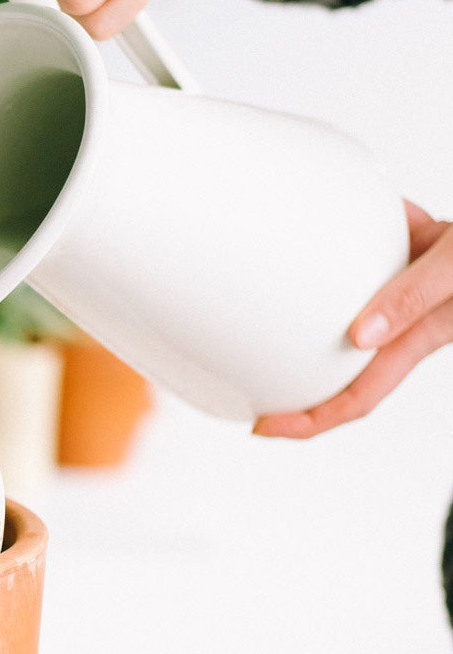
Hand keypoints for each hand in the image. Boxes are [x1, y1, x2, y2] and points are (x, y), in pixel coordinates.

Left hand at [253, 201, 452, 437]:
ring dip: (302, 317)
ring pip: (341, 316)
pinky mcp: (398, 258)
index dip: (310, 421)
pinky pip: (353, 259)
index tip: (264, 428)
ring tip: (250, 318)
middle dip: (293, 381)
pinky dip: (329, 244)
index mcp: (415, 337)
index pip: (356, 397)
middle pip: (340, 366)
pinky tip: (308, 225)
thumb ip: (413, 298)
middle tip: (238, 378)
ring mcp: (398, 292)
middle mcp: (401, 321)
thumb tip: (361, 335)